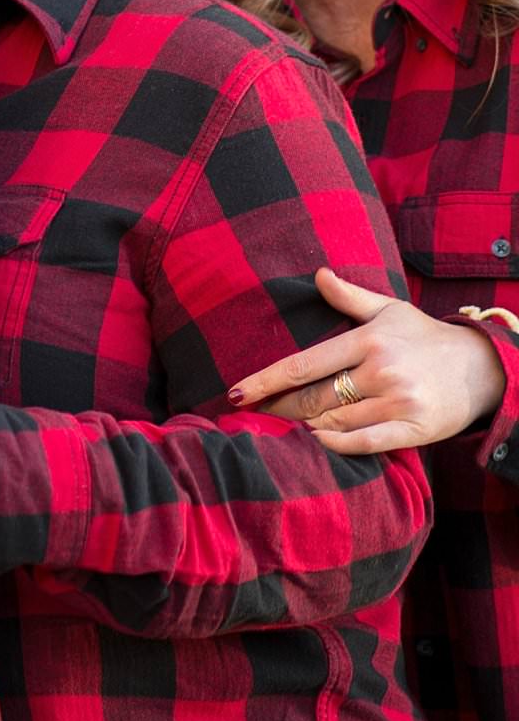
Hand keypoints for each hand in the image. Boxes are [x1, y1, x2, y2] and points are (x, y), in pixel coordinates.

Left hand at [227, 268, 506, 454]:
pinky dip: (338, 445)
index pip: (304, 364)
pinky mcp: (415, 428)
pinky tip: (317, 442)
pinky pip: (367, 442)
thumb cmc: (425, 337)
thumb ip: (349, 297)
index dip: (267, 380)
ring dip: (305, 427)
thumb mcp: (389, 309)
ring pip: (335, 420)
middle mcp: (381, 371)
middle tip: (255, 415)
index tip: (237, 393)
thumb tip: (317, 275)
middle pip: (314, 398)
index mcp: (367, 341)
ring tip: (280, 430)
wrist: (484, 367)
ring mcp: (399, 401)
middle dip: (280, 408)